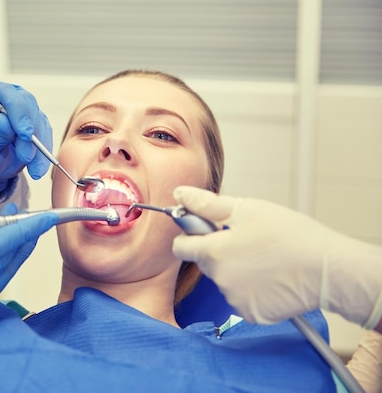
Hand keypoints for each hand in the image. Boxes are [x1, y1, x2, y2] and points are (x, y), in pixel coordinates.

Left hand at [0, 82, 52, 191]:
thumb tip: (5, 120)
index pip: (5, 93)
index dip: (18, 111)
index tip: (24, 134)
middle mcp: (7, 97)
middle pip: (28, 105)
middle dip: (31, 133)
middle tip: (26, 157)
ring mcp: (24, 109)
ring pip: (40, 122)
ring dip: (39, 148)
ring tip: (33, 170)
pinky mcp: (36, 123)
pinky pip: (45, 136)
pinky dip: (43, 154)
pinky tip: (38, 169)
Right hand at [0, 176, 56, 316]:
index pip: (0, 242)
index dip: (28, 228)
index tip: (49, 217)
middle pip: (9, 254)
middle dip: (22, 233)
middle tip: (23, 214)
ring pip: (10, 267)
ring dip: (15, 246)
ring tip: (10, 228)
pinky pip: (3, 279)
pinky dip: (6, 262)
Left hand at [171, 186, 381, 327]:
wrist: (328, 270)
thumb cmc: (291, 234)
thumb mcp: (247, 210)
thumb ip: (207, 204)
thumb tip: (180, 194)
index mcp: (214, 252)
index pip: (181, 247)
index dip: (190, 236)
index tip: (204, 230)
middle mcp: (220, 279)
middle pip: (205, 263)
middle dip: (218, 251)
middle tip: (246, 240)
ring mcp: (234, 299)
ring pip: (224, 280)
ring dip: (235, 270)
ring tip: (264, 259)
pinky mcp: (251, 314)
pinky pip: (240, 298)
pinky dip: (250, 289)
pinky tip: (270, 278)